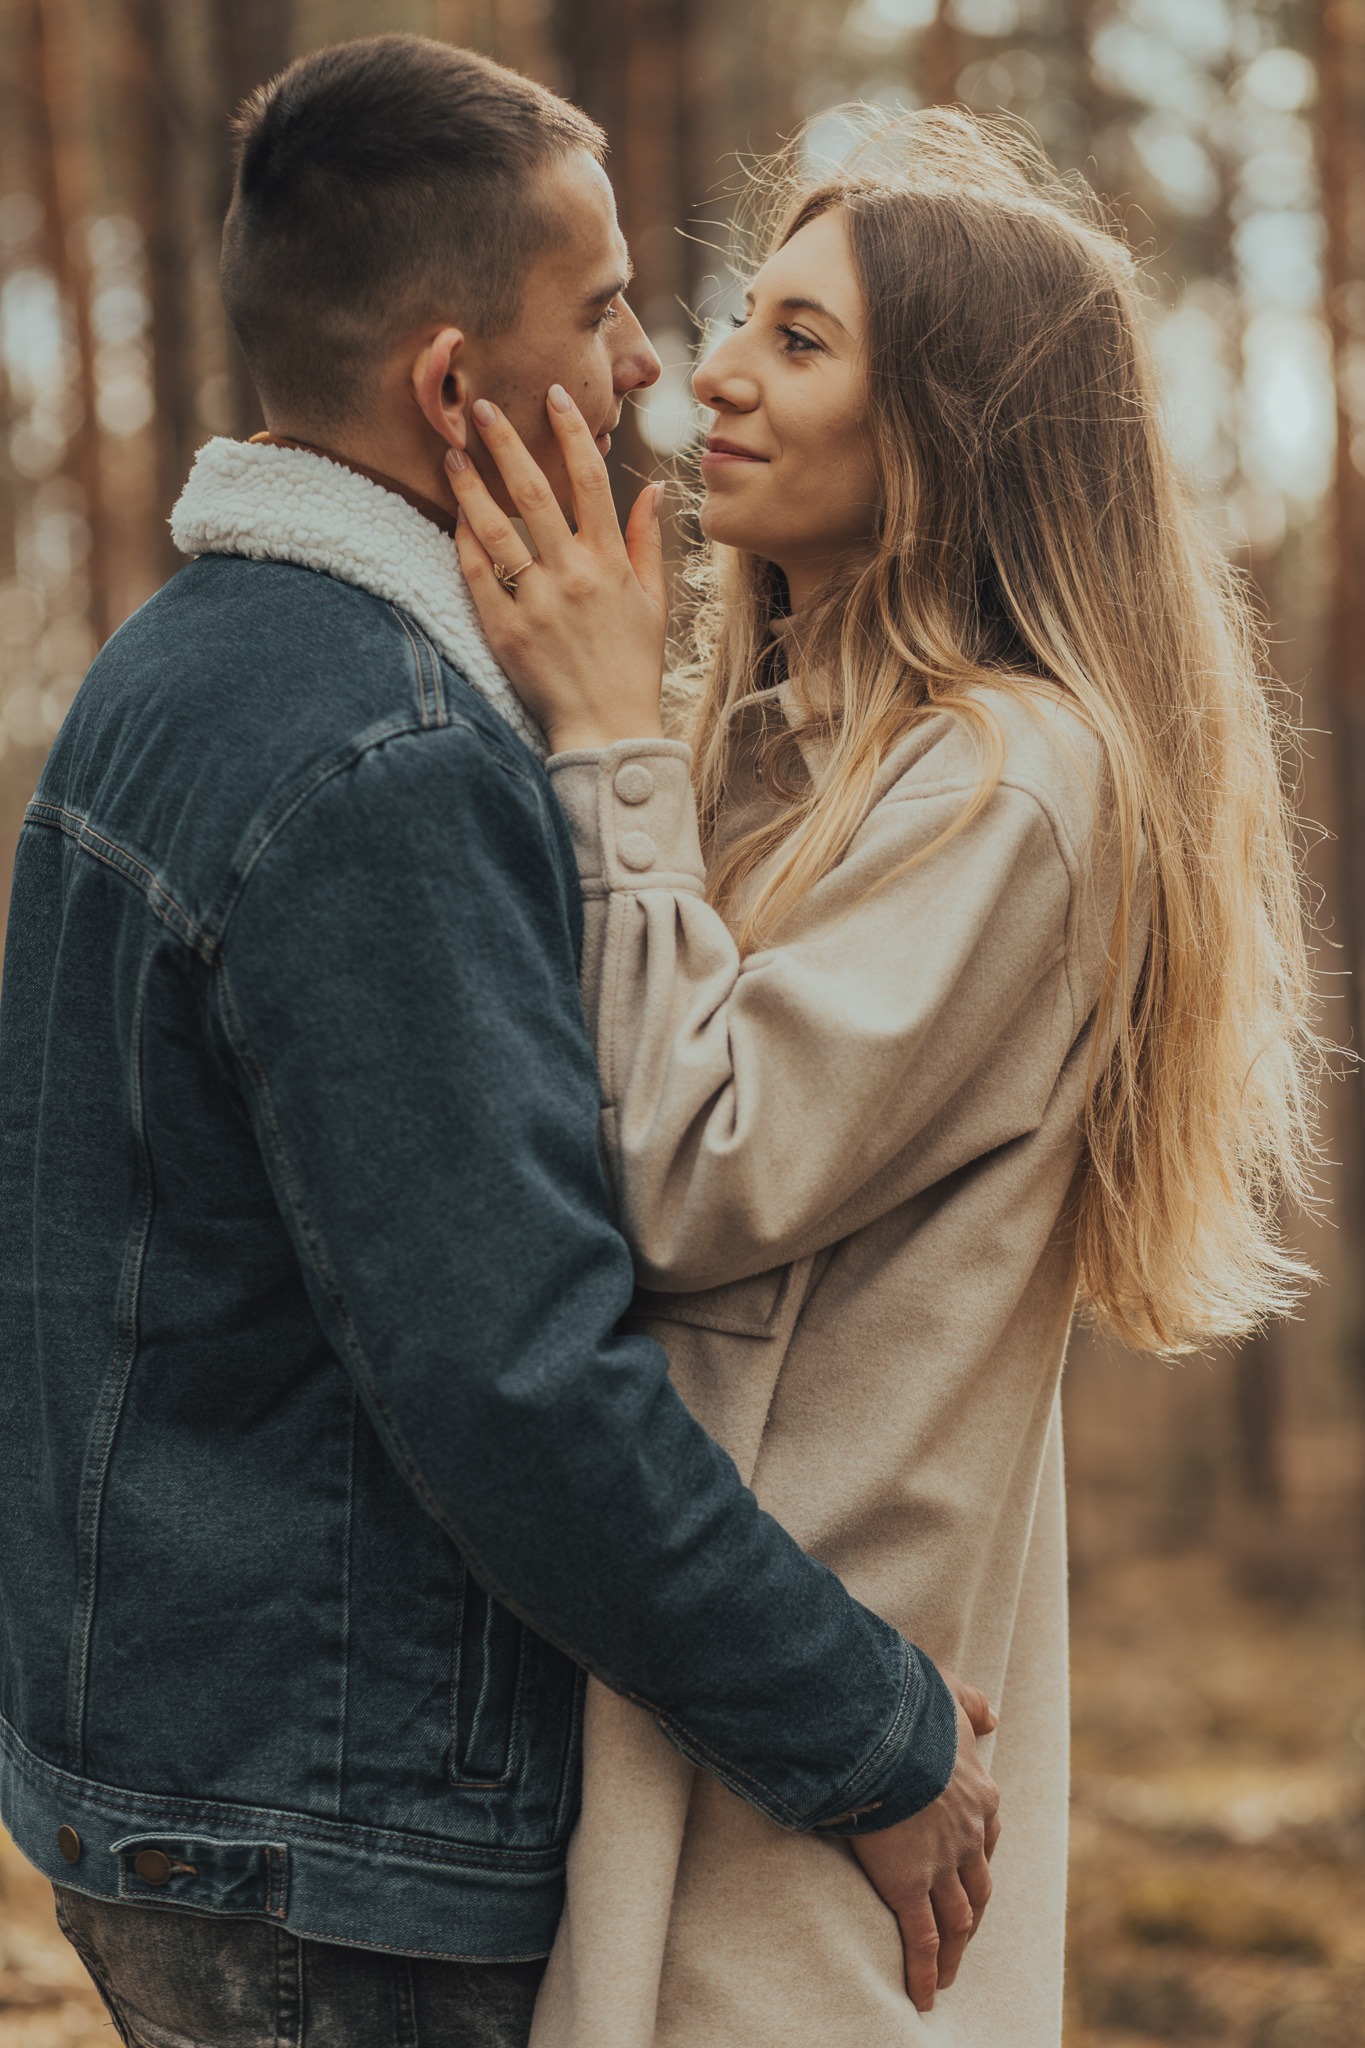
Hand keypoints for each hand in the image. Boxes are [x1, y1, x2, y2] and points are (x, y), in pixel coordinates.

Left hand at [447, 389, 666, 754]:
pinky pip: (477, 575)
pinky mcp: (504, 631)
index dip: (571, 432)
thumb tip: (650, 489)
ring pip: (496, 529)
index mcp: (609, 563)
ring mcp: (535, 603)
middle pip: (534, 492)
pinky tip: (453, 516)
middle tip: (481, 408)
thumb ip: (645, 542)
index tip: (553, 397)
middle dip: (505, 443)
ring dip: (471, 486)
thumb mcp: (651, 602)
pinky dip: (464, 542)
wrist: (606, 727)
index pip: (590, 479)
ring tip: (451, 455)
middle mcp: (572, 575)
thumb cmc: (631, 665)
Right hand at [850, 1673, 999, 2013]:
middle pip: (978, 1889)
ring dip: (954, 1952)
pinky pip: (921, 1940)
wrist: (884, 1735)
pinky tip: (923, 1997)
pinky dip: (924, 1972)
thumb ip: (973, 1705)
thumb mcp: (950, 1695)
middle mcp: (968, 1837)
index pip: (988, 1838)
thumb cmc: (910, 1709)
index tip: (971, 1872)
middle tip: (964, 1934)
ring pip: (956, 1921)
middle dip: (972, 1914)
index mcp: (979, 1796)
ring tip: (946, 1976)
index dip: (979, 1860)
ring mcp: (940, 1866)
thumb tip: (994, 1716)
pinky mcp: (907, 1887)